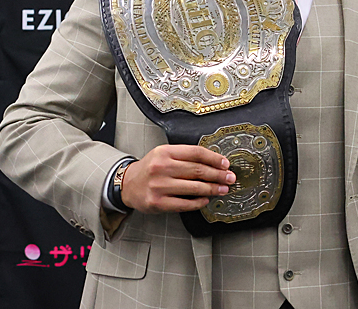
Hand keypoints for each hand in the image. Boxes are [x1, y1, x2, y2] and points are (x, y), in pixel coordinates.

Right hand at [120, 145, 234, 213]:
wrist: (127, 184)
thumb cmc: (150, 168)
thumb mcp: (165, 154)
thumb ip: (185, 156)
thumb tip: (214, 163)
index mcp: (165, 152)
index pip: (196, 153)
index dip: (214, 158)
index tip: (226, 164)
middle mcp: (161, 168)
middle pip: (197, 170)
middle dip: (218, 175)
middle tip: (230, 178)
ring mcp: (159, 186)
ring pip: (194, 188)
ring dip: (212, 189)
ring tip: (223, 189)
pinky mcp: (157, 202)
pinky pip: (184, 203)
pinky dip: (198, 202)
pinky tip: (206, 200)